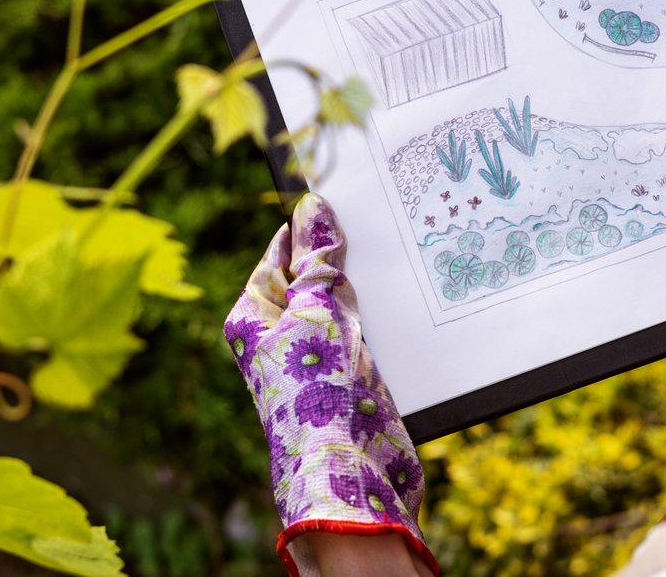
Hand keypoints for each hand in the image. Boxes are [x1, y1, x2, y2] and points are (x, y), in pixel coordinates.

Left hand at [223, 193, 435, 576]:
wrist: (350, 470)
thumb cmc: (316, 389)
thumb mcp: (317, 308)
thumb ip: (318, 258)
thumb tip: (312, 207)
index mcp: (253, 319)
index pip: (278, 256)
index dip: (308, 228)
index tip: (338, 195)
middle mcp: (280, 340)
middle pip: (315, 281)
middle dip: (347, 258)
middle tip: (382, 223)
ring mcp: (317, 363)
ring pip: (348, 309)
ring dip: (373, 293)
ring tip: (403, 260)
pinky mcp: (352, 383)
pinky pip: (371, 338)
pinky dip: (388, 323)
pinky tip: (412, 306)